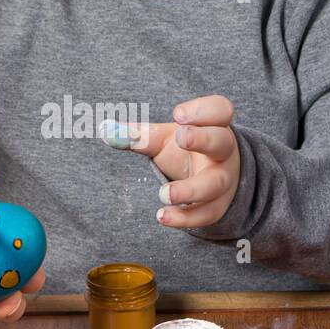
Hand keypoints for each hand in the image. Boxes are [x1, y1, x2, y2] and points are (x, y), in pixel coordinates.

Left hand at [102, 94, 240, 227]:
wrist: (214, 183)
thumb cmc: (186, 152)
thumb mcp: (165, 140)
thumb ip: (138, 135)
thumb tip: (105, 130)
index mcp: (213, 126)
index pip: (219, 110)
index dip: (202, 110)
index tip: (178, 114)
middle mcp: (223, 152)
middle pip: (220, 142)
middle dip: (203, 139)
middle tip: (182, 137)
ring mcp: (223, 181)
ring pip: (213, 184)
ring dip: (190, 189)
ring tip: (163, 194)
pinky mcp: (217, 207)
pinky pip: (205, 214)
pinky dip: (185, 218)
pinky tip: (163, 216)